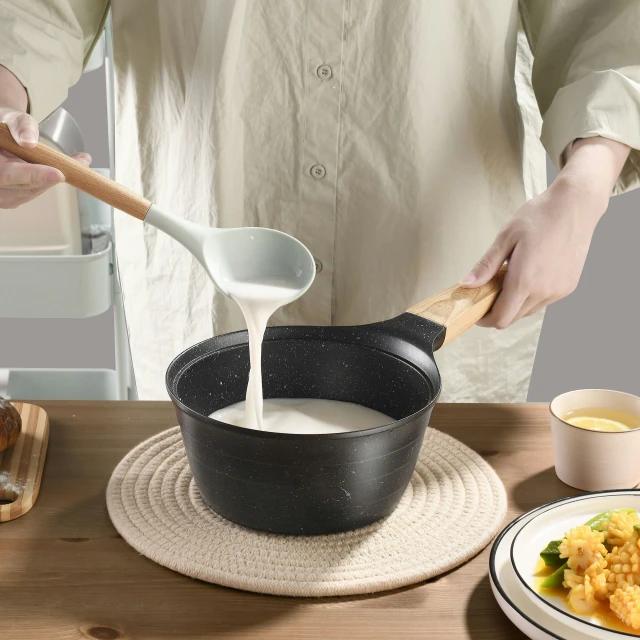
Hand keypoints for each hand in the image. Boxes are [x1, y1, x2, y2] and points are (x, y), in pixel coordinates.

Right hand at [0, 65, 89, 208]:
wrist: (1, 137)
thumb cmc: (5, 127)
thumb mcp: (12, 118)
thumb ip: (21, 126)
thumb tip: (29, 140)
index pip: (8, 174)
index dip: (34, 175)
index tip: (58, 174)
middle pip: (25, 186)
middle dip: (53, 176)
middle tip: (81, 163)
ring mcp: (2, 195)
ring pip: (32, 191)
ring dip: (54, 179)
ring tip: (78, 162)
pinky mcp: (11, 198)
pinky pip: (33, 192)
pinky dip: (49, 181)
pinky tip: (62, 170)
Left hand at [460, 137, 630, 328]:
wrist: (576, 205)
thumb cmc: (539, 216)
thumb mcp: (505, 238)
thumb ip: (486, 266)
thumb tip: (466, 284)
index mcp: (524, 281)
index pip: (501, 318)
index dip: (485, 319)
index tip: (476, 310)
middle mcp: (544, 291)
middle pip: (513, 317)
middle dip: (498, 310)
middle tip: (489, 291)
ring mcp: (558, 290)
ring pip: (529, 311)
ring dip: (515, 303)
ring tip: (509, 279)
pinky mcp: (568, 286)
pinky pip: (544, 301)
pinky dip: (532, 296)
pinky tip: (529, 275)